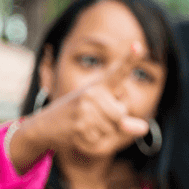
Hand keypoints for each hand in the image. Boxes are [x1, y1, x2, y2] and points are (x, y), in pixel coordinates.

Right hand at [16, 44, 150, 159]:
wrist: (44, 125)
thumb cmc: (78, 115)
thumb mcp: (101, 111)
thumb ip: (125, 118)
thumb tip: (144, 128)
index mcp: (99, 86)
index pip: (118, 72)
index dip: (130, 58)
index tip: (138, 45)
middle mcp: (92, 93)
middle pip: (122, 113)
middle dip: (114, 121)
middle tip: (93, 117)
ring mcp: (84, 109)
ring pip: (112, 128)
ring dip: (103, 133)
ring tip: (86, 125)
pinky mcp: (79, 126)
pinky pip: (100, 140)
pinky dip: (93, 142)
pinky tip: (80, 135)